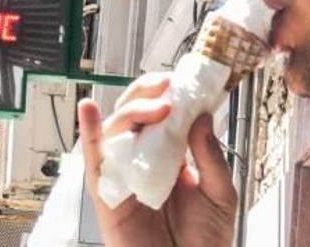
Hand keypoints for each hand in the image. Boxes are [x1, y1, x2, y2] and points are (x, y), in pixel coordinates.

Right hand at [78, 73, 237, 246]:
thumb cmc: (205, 244)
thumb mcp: (220, 195)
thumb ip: (211, 157)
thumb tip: (201, 117)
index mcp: (171, 158)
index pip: (163, 117)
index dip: (169, 94)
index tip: (183, 79)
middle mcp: (144, 162)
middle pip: (135, 115)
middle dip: (148, 94)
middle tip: (168, 85)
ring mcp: (124, 175)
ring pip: (116, 130)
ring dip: (133, 111)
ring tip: (160, 107)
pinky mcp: (107, 194)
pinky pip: (93, 160)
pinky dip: (89, 132)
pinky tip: (88, 108)